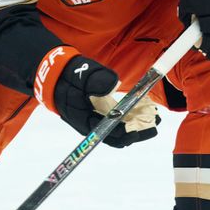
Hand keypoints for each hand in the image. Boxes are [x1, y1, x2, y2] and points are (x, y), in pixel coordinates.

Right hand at [34, 48, 159, 147]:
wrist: (55, 73)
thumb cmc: (68, 75)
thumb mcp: (80, 74)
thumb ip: (96, 79)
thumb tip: (115, 84)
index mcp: (84, 120)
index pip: (107, 134)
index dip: (125, 134)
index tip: (141, 129)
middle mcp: (90, 125)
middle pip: (116, 136)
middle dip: (136, 131)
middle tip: (153, 123)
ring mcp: (94, 120)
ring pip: (118, 128)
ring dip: (135, 124)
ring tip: (152, 116)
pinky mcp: (98, 113)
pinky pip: (116, 120)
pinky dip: (129, 116)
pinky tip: (141, 107)